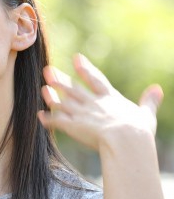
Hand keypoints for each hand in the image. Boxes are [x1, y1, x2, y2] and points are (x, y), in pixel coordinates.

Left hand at [37, 54, 163, 150]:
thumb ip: (149, 101)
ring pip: (62, 102)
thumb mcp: (146, 114)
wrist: (124, 140)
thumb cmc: (138, 131)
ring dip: (51, 96)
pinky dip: (48, 119)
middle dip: (60, 79)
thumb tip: (158, 89)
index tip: (76, 58)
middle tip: (47, 70)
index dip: (85, 68)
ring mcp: (81, 113)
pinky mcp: (72, 126)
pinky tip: (40, 116)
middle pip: (73, 88)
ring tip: (43, 89)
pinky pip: (57, 121)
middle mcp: (92, 103)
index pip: (95, 79)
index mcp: (109, 98)